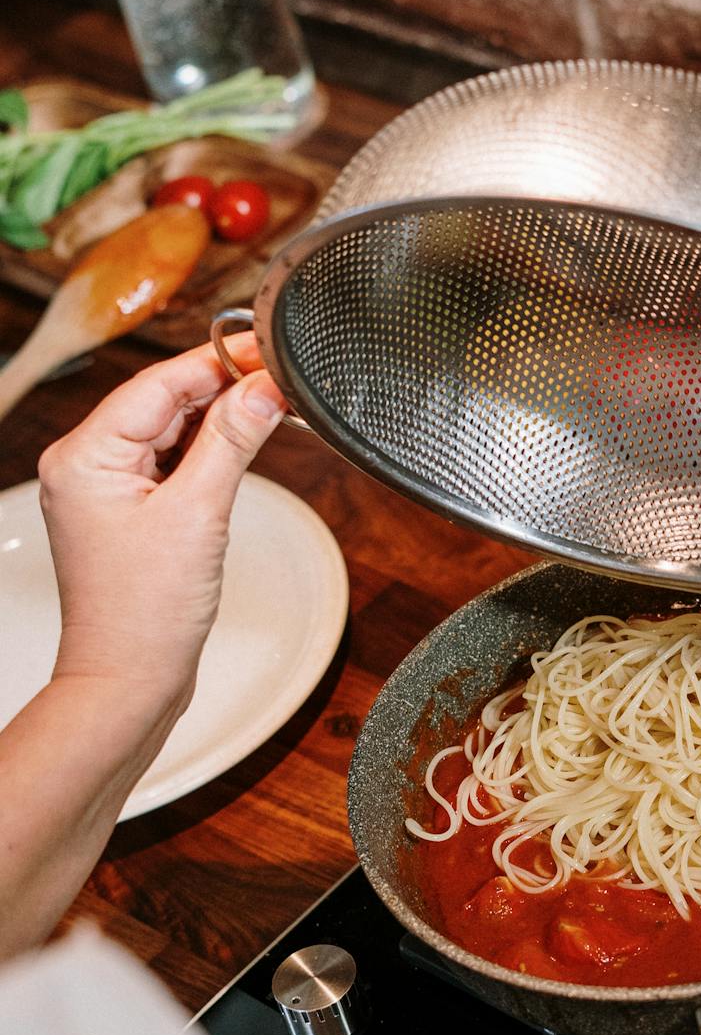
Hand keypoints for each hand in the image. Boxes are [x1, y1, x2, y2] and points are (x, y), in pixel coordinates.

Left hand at [38, 335, 287, 722]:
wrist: (129, 684)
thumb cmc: (145, 616)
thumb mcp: (199, 514)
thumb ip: (232, 441)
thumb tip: (263, 389)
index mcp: (84, 456)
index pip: (158, 383)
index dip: (217, 361)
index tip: (266, 350)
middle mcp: (85, 466)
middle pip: (162, 402)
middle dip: (222, 389)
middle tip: (280, 378)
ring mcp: (104, 491)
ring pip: (168, 432)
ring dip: (218, 422)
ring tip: (270, 410)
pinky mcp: (127, 514)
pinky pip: (169, 464)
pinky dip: (206, 454)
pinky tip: (241, 447)